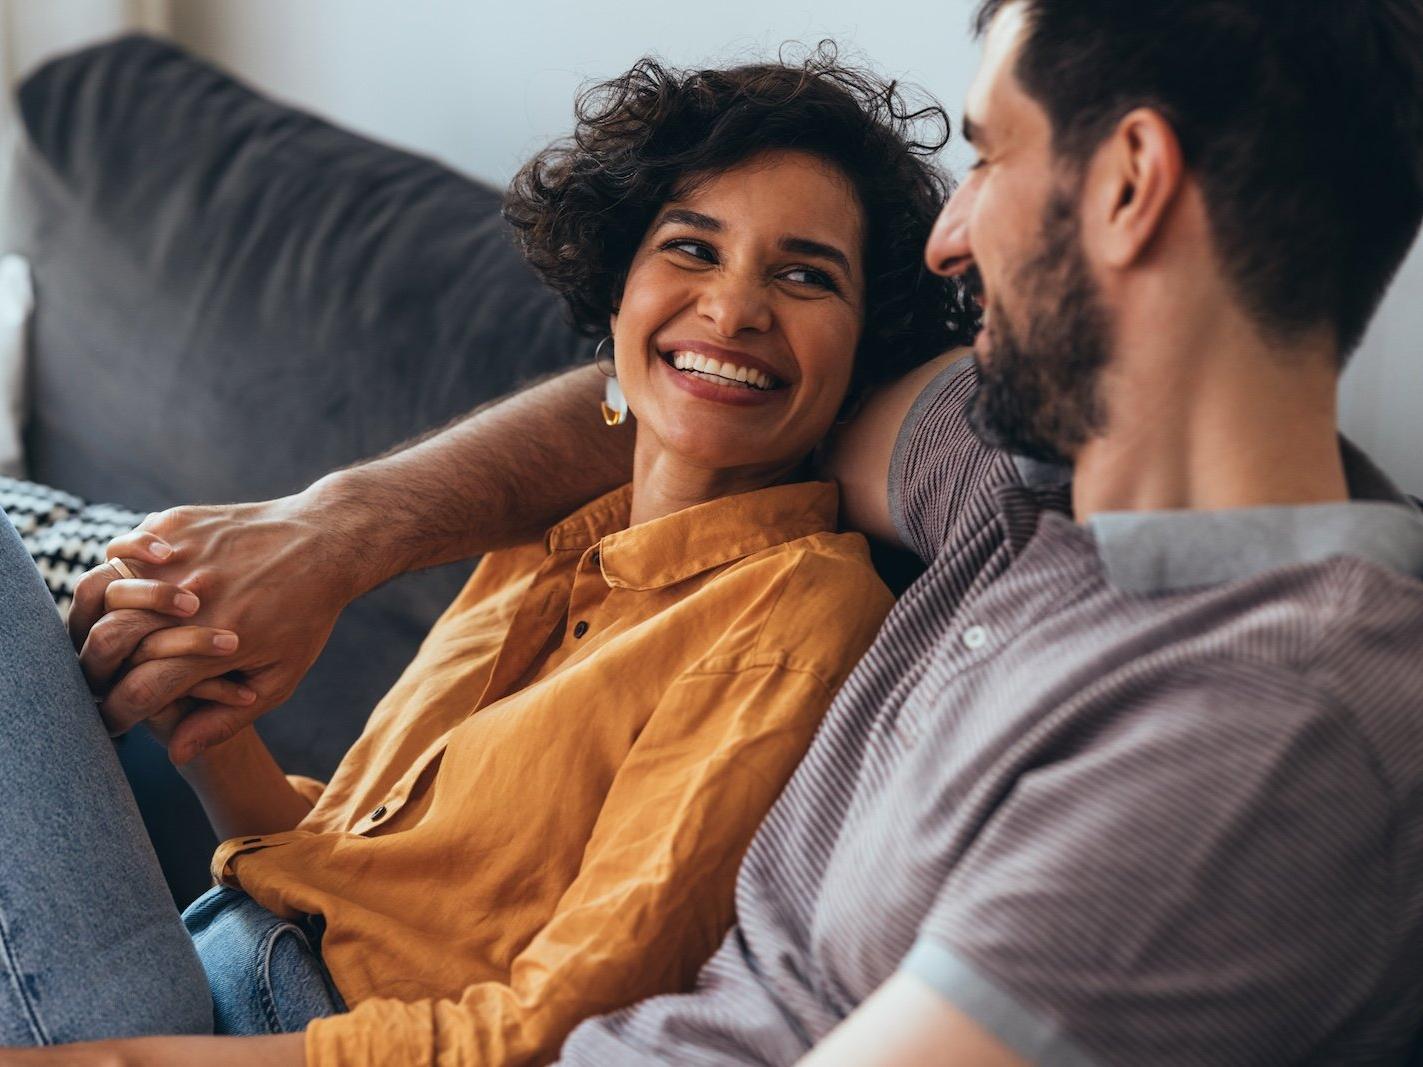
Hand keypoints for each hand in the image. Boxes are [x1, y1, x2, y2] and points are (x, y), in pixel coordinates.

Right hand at [68, 486, 371, 763]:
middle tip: (97, 678)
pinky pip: (123, 547)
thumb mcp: (281, 677)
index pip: (138, 691)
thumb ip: (226, 720)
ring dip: (94, 616)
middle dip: (93, 669)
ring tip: (107, 631)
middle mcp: (193, 601)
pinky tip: (130, 579)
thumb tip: (175, 754)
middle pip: (109, 641)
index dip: (117, 713)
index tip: (114, 721)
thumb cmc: (307, 616)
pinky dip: (117, 566)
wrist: (326, 542)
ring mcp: (182, 557)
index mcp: (218, 644)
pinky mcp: (178, 524)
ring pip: (102, 588)